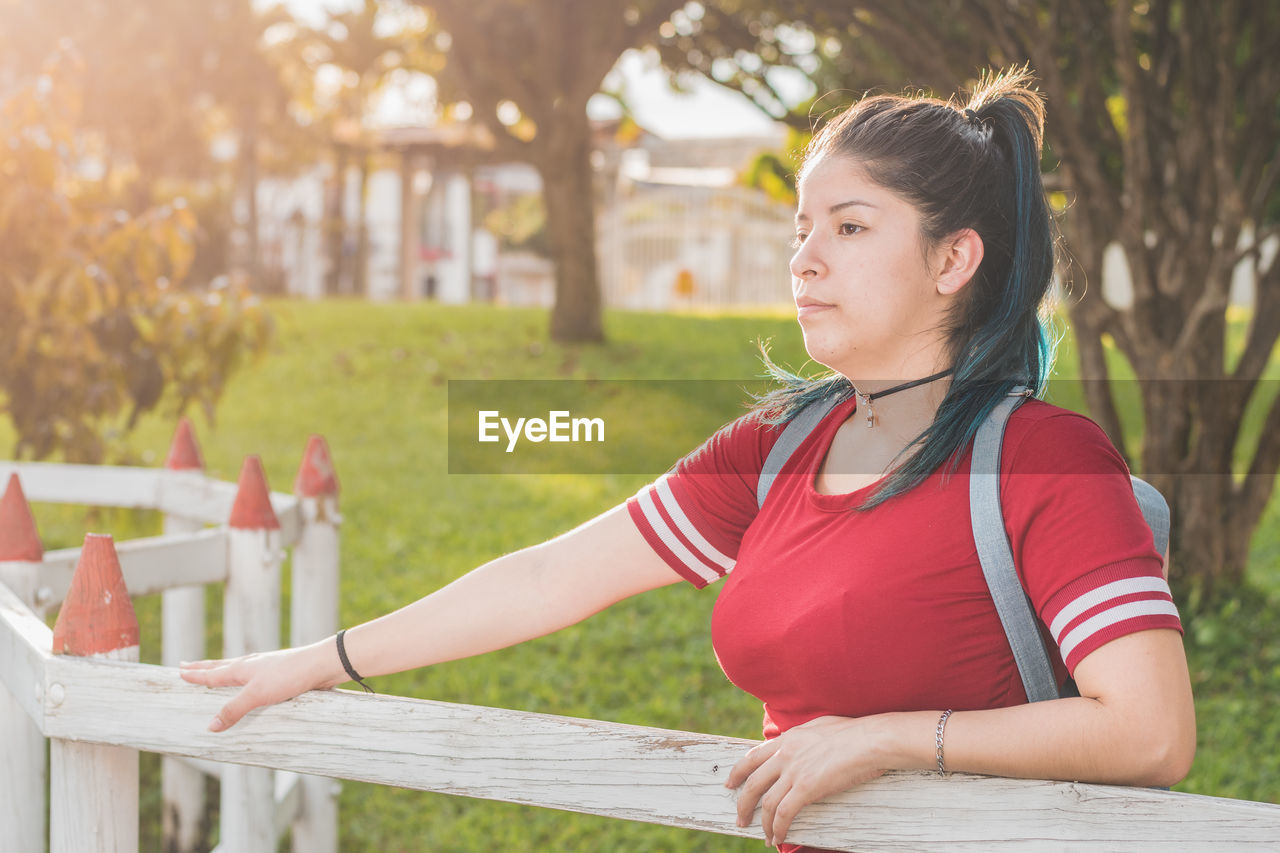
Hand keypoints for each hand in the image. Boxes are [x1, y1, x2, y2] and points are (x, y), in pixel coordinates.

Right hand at [179, 640, 341, 731]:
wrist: (322, 664)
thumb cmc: (289, 675)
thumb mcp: (257, 695)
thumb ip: (234, 709)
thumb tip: (211, 726)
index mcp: (242, 668)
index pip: (212, 673)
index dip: (195, 674)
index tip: (178, 671)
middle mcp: (252, 665)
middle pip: (221, 666)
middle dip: (203, 667)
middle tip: (185, 664)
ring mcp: (267, 668)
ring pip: (237, 669)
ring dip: (222, 669)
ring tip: (215, 669)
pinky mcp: (280, 674)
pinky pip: (254, 677)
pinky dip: (244, 678)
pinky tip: (251, 680)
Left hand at [725, 715, 893, 847]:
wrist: (870, 739)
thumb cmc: (854, 733)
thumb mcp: (819, 726)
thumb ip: (804, 737)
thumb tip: (801, 742)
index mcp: (788, 738)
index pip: (754, 756)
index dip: (738, 771)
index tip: (730, 783)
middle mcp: (785, 753)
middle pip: (753, 781)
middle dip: (742, 802)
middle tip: (740, 817)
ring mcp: (794, 771)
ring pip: (765, 801)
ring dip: (760, 822)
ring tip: (762, 835)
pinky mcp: (806, 788)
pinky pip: (783, 813)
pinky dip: (777, 828)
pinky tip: (777, 838)